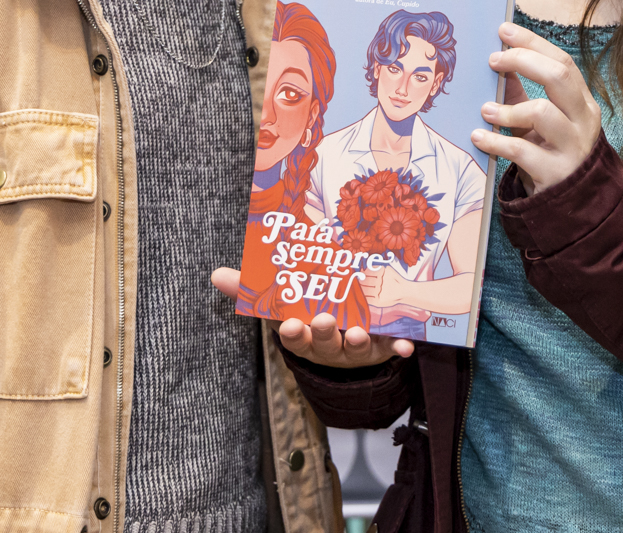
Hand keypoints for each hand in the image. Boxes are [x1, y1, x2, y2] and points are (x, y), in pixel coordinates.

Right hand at [210, 268, 413, 365]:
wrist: (344, 336)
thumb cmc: (307, 314)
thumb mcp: (279, 302)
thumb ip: (251, 289)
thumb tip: (216, 274)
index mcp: (301, 335)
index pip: (292, 335)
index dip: (290, 332)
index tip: (288, 324)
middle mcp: (326, 345)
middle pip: (322, 342)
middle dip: (323, 333)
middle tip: (324, 321)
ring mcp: (353, 348)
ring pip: (353, 348)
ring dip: (355, 342)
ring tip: (357, 333)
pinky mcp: (380, 346)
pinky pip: (390, 348)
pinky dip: (397, 348)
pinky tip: (406, 347)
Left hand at [472, 21, 601, 193]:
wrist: (572, 204)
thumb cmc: (552, 153)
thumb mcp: (540, 121)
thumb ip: (521, 93)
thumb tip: (497, 61)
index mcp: (582, 102)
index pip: (562, 62)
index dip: (532, 43)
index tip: (504, 31)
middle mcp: (583, 121)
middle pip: (559, 76)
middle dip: (523, 61)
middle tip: (492, 60)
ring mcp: (572, 147)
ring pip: (541, 113)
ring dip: (507, 109)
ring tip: (485, 110)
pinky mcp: (555, 173)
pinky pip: (522, 151)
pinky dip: (495, 142)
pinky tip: (479, 138)